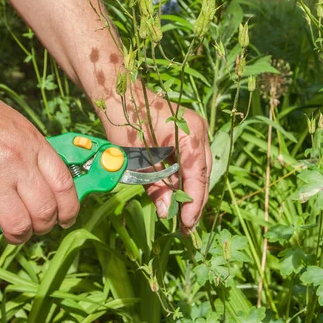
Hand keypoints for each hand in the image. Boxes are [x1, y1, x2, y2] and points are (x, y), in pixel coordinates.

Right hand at [0, 73, 78, 269]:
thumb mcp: (13, 122)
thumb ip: (31, 149)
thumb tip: (45, 175)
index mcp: (32, 144)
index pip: (65, 184)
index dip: (70, 208)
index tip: (67, 218)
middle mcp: (17, 164)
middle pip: (45, 210)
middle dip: (45, 226)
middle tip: (37, 228)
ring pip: (18, 226)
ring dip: (19, 238)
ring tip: (13, 235)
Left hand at [101, 86, 210, 232]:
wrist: (119, 95)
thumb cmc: (126, 121)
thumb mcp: (137, 158)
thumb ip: (156, 185)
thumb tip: (168, 212)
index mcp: (191, 134)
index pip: (198, 176)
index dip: (193, 203)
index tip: (186, 225)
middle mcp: (199, 132)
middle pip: (203, 174)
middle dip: (194, 201)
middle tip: (185, 227)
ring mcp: (196, 132)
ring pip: (199, 170)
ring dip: (190, 192)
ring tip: (182, 217)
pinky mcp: (188, 135)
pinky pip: (192, 162)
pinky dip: (185, 179)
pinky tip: (177, 195)